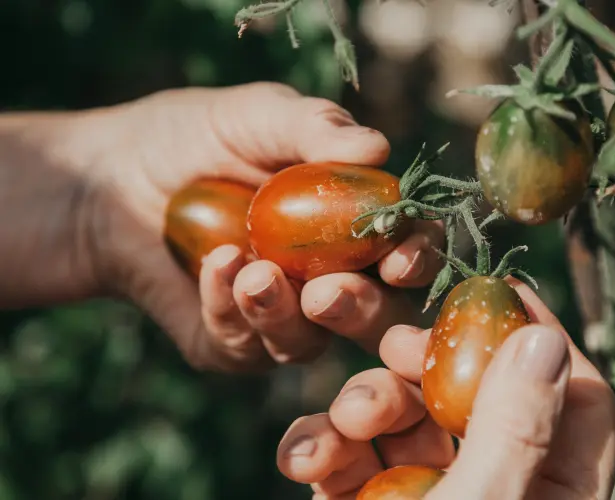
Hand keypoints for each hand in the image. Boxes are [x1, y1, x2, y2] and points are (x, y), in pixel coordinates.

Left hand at [2, 83, 442, 372]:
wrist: (111, 174)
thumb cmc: (195, 136)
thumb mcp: (255, 116)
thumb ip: (314, 128)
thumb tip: (379, 147)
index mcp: (351, 225)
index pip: (406, 250)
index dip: (415, 259)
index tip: (398, 260)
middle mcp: (326, 277)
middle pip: (373, 317)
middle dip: (359, 311)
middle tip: (326, 292)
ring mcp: (278, 316)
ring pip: (307, 344)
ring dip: (283, 314)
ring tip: (252, 272)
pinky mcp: (228, 342)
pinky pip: (243, 346)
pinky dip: (228, 309)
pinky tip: (214, 265)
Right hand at [276, 279, 614, 499]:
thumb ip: (515, 428)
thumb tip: (542, 334)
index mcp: (550, 488)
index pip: (576, 395)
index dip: (539, 332)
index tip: (491, 288)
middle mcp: (493, 481)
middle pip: (468, 390)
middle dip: (420, 357)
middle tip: (389, 339)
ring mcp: (425, 491)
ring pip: (403, 415)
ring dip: (364, 404)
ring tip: (348, 421)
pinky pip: (349, 457)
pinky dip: (322, 449)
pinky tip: (305, 460)